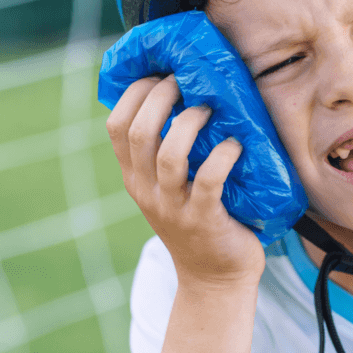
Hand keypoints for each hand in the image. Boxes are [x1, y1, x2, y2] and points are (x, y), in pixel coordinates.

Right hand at [106, 75, 264, 286]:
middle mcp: (147, 190)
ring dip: (190, 123)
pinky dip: (223, 156)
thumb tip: (187, 99)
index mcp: (135, 178)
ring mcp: (174, 207)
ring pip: (169, 155)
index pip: (116, 127)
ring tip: (209, 108)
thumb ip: (167, 156)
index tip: (158, 73)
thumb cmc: (201, 223)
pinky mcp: (204, 219)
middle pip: (139, 133)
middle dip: (160, 98)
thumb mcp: (169, 190)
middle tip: (185, 81)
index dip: (133, 94)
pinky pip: (209, 180)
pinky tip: (235, 145)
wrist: (215, 279)